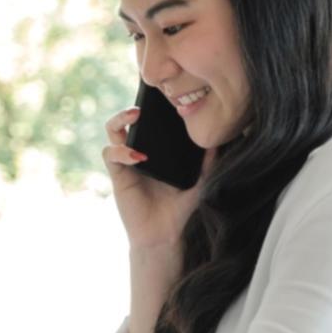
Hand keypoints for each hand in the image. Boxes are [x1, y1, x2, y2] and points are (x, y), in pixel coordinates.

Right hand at [101, 105, 213, 249]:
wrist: (165, 235)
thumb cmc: (181, 209)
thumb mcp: (201, 180)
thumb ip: (208, 160)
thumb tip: (220, 137)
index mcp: (157, 150)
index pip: (150, 122)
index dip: (151, 108)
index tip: (162, 97)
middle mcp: (139, 152)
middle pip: (127, 121)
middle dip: (131, 108)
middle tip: (144, 104)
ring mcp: (126, 162)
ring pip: (113, 132)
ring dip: (120, 120)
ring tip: (135, 116)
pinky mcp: (118, 175)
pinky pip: (111, 155)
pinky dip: (122, 151)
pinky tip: (138, 156)